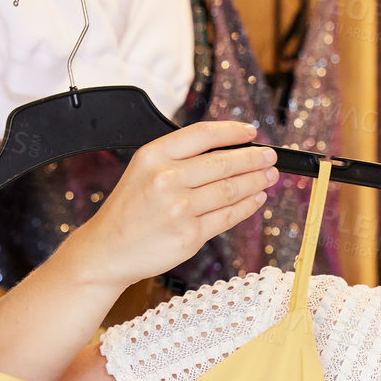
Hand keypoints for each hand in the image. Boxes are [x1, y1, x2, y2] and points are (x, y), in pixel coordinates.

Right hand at [67, 118, 278, 292]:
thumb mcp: (144, 170)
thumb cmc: (130, 210)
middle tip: (271, 157)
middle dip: (254, 158)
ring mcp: (180, 209)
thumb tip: (227, 151)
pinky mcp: (190, 236)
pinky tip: (257, 199)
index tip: (252, 132)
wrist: (109, 249)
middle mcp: (167, 178)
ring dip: (256, 182)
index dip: (233, 131)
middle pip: (223, 163)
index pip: (203, 134)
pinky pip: (227, 217)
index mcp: (155, 154)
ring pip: (230, 190)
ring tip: (270, 176)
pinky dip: (247, 207)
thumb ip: (179, 158)